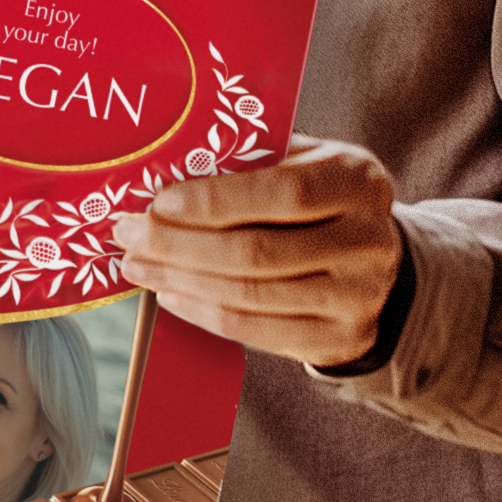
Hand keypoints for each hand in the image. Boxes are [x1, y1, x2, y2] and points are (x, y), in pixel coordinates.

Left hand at [112, 135, 401, 367]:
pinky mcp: (340, 339)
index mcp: (358, 182)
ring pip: (249, 295)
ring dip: (180, 281)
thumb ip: (249, 162)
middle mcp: (368, 241)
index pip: (282, 193)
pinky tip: (170, 294)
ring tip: (138, 265)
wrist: (371, 258)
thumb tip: (164, 171)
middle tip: (129, 235)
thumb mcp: (301, 162)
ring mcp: (358, 297)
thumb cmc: (317, 198)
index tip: (158, 202)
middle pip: (258, 251)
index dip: (214, 200)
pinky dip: (203, 313)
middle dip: (179, 245)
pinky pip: (256, 331)